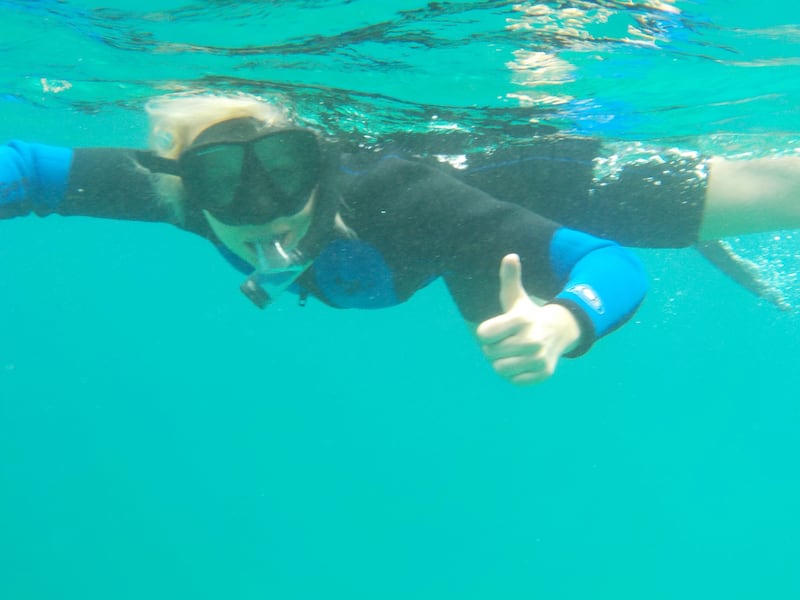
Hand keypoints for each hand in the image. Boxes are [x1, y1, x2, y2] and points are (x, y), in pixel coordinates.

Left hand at [475, 254, 581, 385]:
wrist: (559, 332)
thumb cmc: (527, 315)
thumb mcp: (516, 297)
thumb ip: (509, 278)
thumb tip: (510, 256)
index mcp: (521, 319)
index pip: (483, 334)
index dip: (486, 333)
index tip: (497, 329)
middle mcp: (532, 339)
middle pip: (489, 353)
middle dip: (493, 349)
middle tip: (507, 342)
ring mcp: (539, 358)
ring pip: (499, 369)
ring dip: (502, 363)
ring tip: (513, 353)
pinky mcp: (544, 373)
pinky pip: (514, 380)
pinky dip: (514, 375)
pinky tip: (523, 363)